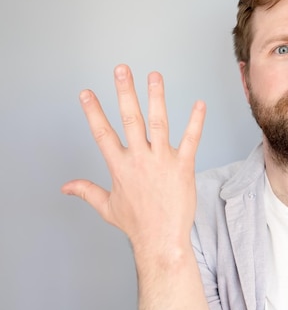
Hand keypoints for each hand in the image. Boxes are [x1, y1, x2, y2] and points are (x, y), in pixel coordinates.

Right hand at [62, 65, 205, 252]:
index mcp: (119, 167)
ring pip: (159, 123)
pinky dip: (196, 121)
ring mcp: (162, 161)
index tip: (87, 92)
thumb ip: (86, 191)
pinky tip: (199, 104)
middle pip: (130, 119)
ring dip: (157, 97)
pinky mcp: (183, 166)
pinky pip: (191, 140)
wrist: (161, 240)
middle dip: (125, 92)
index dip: (93, 111)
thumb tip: (66, 187)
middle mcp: (139, 159)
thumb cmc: (136, 224)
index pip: (102, 133)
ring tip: (154, 76)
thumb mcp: (107, 207)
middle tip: (122, 69)